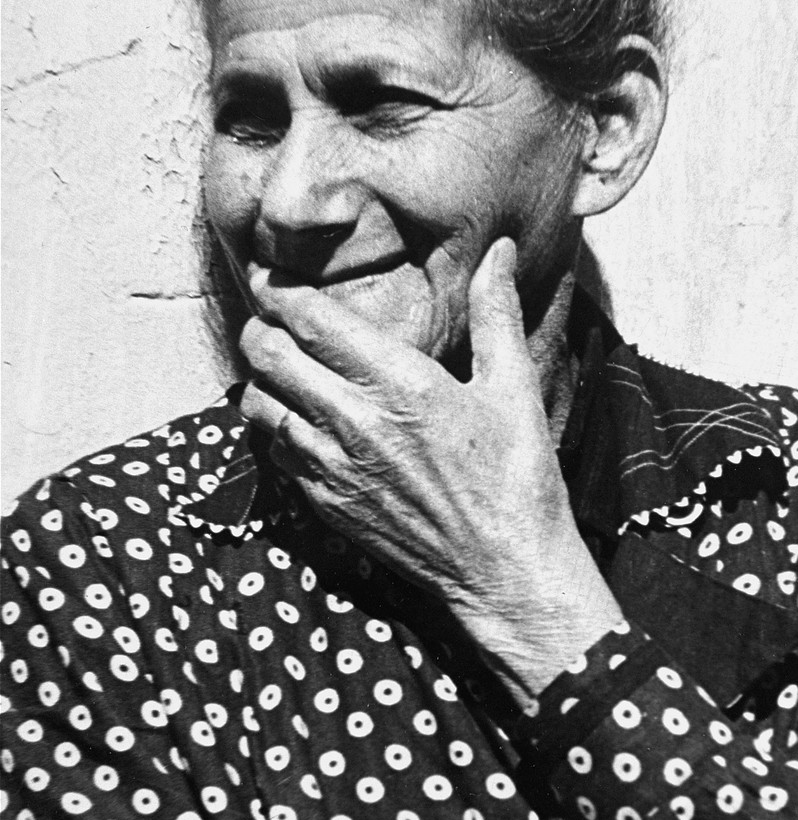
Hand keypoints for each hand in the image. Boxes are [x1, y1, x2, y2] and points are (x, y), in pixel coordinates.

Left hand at [240, 237, 621, 706]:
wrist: (505, 569)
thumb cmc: (517, 475)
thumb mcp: (515, 386)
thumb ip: (498, 312)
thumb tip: (501, 249)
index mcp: (401, 383)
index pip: (311, 320)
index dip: (279, 289)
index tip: (272, 273)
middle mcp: (356, 421)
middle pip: (269, 355)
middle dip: (260, 325)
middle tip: (269, 313)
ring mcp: (334, 467)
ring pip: (258, 403)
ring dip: (260, 376)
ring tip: (277, 360)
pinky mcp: (326, 503)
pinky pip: (274, 451)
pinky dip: (272, 424)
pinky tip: (295, 414)